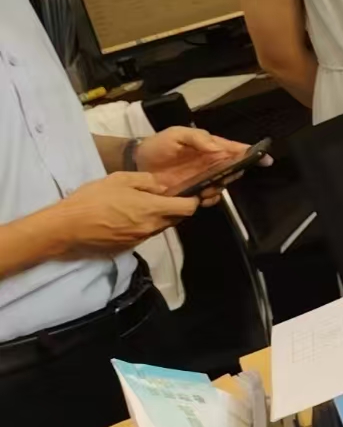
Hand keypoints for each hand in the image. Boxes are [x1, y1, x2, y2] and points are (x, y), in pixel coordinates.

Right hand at [52, 173, 199, 254]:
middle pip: (176, 219)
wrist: (66, 227)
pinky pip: (145, 235)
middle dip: (176, 209)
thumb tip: (163, 187)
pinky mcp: (127, 247)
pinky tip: (129, 217)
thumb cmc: (93, 199)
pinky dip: (144, 226)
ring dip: (159, 218)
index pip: (188, 209)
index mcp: (153, 209)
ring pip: (160, 227)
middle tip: (164, 197)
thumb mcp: (120, 179)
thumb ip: (147, 181)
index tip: (188, 193)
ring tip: (143, 206)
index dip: (192, 200)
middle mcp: (151, 227)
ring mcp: (139, 240)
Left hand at [136, 127, 263, 204]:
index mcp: (211, 147)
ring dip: (220, 188)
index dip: (252, 153)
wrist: (135, 163)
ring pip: (222, 185)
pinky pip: (208, 198)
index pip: (236, 149)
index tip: (265, 159)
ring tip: (207, 189)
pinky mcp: (192, 193)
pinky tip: (201, 198)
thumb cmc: (158, 145)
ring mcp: (202, 179)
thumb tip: (217, 148)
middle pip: (234, 169)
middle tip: (223, 177)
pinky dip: (209, 200)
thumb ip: (198, 138)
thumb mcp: (176, 134)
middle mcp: (211, 163)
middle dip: (234, 174)